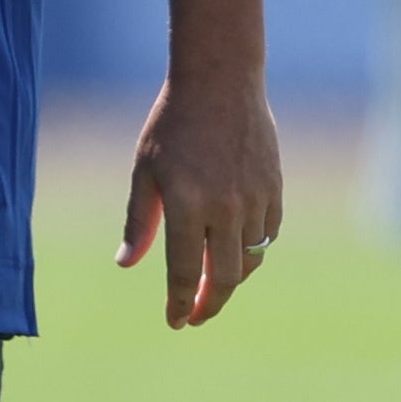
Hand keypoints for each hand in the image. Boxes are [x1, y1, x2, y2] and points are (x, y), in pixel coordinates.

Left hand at [117, 69, 284, 328]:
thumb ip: (138, 220)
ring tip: (215, 287)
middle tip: (196, 317)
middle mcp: (225, 207)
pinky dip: (254, 252)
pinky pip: (268, 235)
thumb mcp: (145, 169)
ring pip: (251, 260)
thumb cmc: (174, 122)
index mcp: (186, 204)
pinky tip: (237, 254)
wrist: (221, 80)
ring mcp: (255, 199)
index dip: (180, 304)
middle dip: (210, 305)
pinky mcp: (274, 189)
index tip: (175, 321)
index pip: (186, 273)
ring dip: (232, 280)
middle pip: (225, 277)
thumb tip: (126, 263)